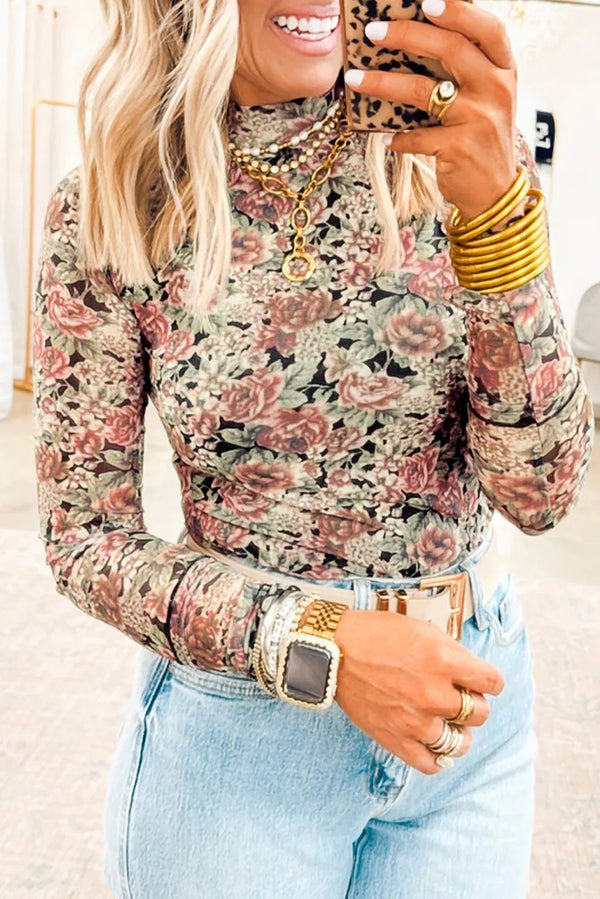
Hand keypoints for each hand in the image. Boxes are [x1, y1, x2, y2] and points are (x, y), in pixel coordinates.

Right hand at [334, 608, 503, 774]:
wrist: (334, 650)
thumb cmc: (375, 634)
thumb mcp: (421, 629)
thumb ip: (451, 652)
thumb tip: (469, 671)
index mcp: (444, 661)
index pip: (493, 682)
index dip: (490, 681)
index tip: (484, 681)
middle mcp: (434, 693)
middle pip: (480, 713)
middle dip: (474, 703)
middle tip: (460, 697)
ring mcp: (416, 720)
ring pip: (460, 742)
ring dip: (460, 733)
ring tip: (450, 724)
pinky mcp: (396, 739)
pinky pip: (431, 763)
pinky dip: (438, 757)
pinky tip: (434, 743)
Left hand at [345, 0, 519, 223]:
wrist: (494, 191)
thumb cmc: (482, 137)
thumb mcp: (487, 97)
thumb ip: (467, 67)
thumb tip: (418, 35)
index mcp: (504, 70)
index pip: (488, 29)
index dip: (459, 10)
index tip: (426, 1)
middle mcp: (496, 89)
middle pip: (451, 49)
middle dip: (408, 35)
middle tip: (374, 32)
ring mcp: (479, 119)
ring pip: (423, 91)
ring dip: (383, 82)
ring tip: (355, 78)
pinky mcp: (459, 148)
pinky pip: (417, 135)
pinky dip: (398, 137)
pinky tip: (387, 137)